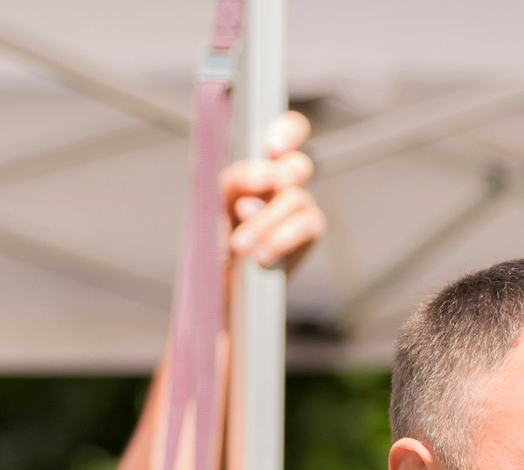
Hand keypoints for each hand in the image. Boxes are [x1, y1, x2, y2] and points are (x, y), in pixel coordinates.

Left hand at [225, 111, 323, 273]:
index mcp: (261, 165)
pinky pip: (306, 227)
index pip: (288, 133)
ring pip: (296, 198)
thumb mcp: (214, 202)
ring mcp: (300, 208)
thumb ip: (236, 180)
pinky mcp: (309, 234)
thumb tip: (267, 179)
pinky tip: (261, 255)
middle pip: (298, 165)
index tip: (273, 147)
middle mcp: (285, 183)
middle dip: (276, 180)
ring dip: (264, 222)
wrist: (221, 284)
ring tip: (240, 245)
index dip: (289, 131)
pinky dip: (281, 239)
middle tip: (245, 205)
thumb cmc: (216, 241)